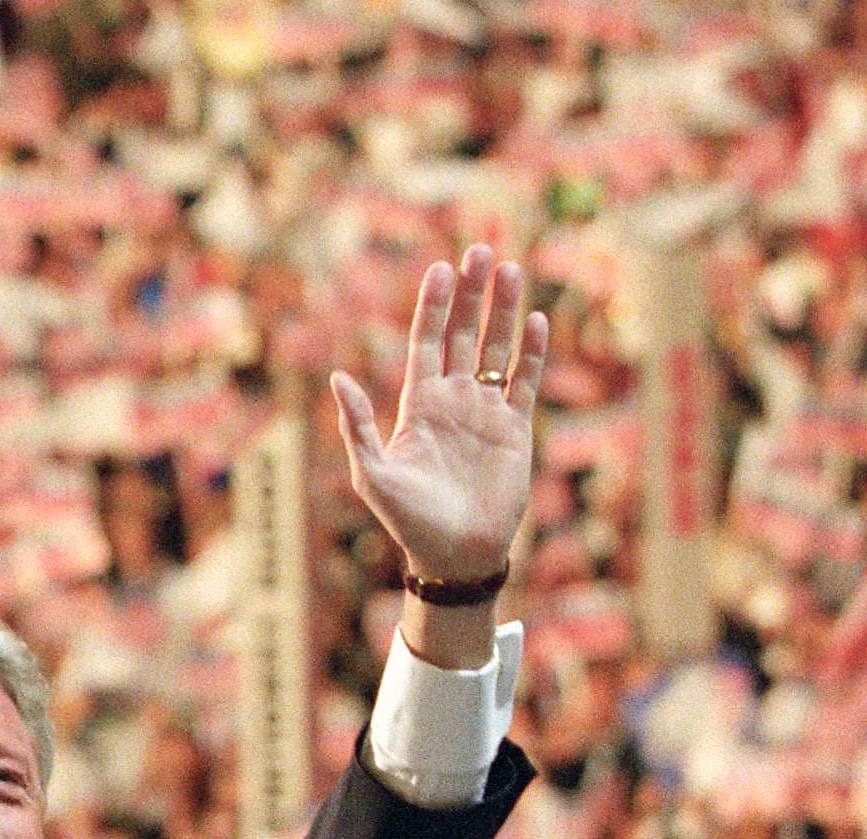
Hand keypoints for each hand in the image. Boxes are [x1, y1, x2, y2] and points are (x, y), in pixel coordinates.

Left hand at [329, 245, 548, 585]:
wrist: (454, 554)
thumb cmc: (408, 520)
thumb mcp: (373, 474)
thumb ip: (357, 426)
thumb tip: (338, 378)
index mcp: (417, 406)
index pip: (426, 344)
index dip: (433, 307)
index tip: (441, 269)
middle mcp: (453, 401)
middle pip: (462, 335)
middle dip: (471, 295)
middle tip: (481, 251)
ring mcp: (486, 412)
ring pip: (496, 349)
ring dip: (503, 311)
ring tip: (510, 268)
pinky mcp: (516, 428)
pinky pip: (525, 380)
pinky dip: (531, 351)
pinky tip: (534, 319)